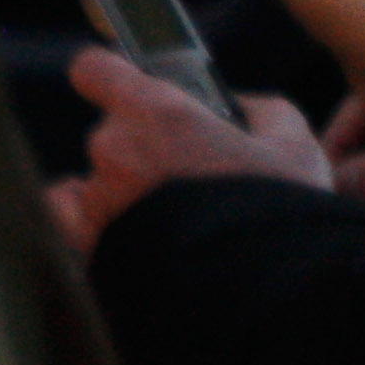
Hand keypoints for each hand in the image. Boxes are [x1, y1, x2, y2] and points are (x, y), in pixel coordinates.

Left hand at [46, 51, 345, 255]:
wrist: (268, 295)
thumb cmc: (281, 214)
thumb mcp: (293, 145)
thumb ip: (259, 110)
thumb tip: (239, 106)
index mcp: (157, 114)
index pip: (94, 68)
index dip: (111, 75)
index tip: (131, 87)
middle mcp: (115, 148)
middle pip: (111, 130)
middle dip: (146, 144)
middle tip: (190, 171)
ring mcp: (99, 197)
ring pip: (101, 175)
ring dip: (129, 186)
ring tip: (179, 215)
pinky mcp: (92, 242)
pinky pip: (70, 212)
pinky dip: (90, 213)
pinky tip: (125, 221)